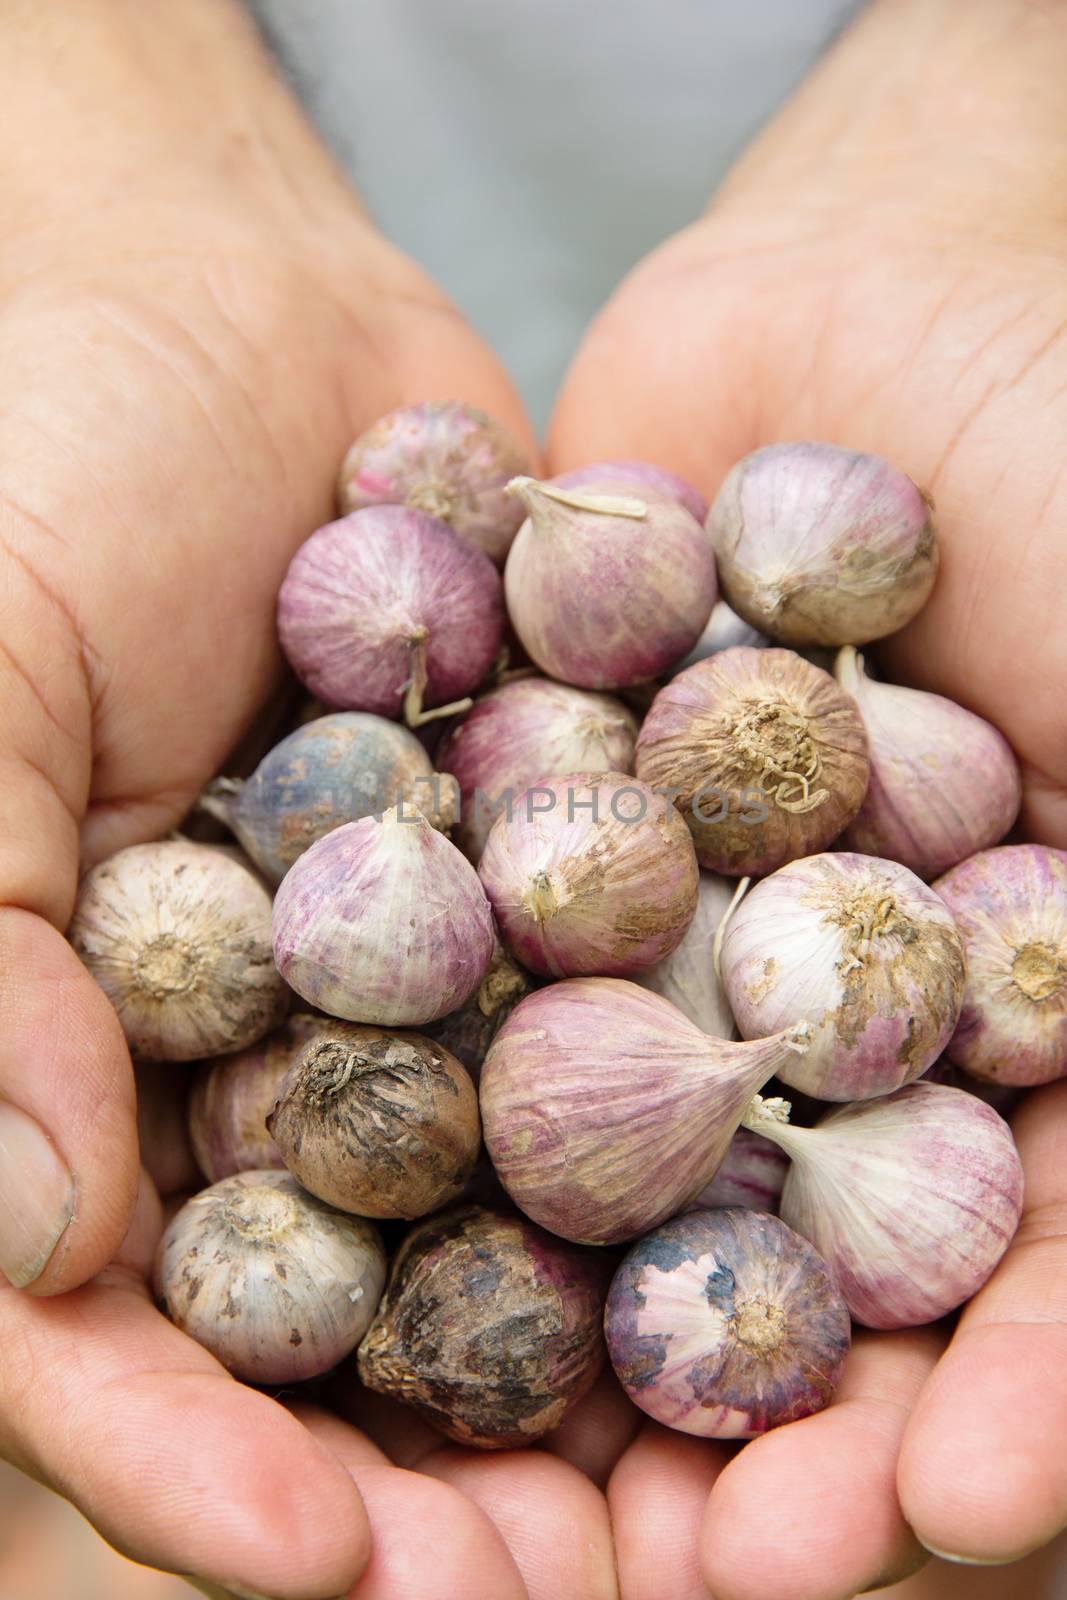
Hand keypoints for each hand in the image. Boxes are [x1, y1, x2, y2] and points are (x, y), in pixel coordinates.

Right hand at [0, 6, 618, 1596]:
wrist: (211, 297)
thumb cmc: (27, 462)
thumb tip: (35, 1236)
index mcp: (69, 1054)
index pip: (107, 1336)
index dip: (195, 1470)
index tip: (330, 1561)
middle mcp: (243, 1054)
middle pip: (334, 1337)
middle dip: (440, 1483)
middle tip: (585, 1591)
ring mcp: (404, 981)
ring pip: (502, 1228)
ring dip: (603, 1366)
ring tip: (737, 1485)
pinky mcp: (541, 884)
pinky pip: (621, 1037)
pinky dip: (699, 1143)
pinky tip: (810, 1240)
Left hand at [550, 0, 1066, 1592]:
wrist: (883, 310)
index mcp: (989, 1045)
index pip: (1009, 1287)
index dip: (997, 1412)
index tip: (934, 1513)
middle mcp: (809, 1029)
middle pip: (794, 1284)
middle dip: (762, 1425)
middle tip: (710, 1562)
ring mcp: (652, 953)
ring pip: (607, 1186)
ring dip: (576, 1331)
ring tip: (520, 1465)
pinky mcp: (509, 851)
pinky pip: (458, 997)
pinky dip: (425, 1101)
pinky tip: (367, 1208)